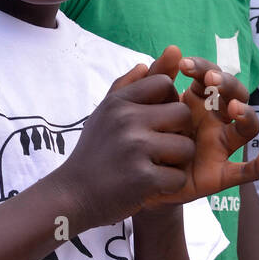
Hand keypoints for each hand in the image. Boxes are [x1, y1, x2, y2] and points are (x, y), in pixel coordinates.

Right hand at [52, 46, 196, 230]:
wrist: (72, 196)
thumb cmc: (94, 153)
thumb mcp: (104, 114)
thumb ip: (125, 86)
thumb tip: (146, 63)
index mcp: (118, 102)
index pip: (163, 83)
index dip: (168, 101)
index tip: (156, 120)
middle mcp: (126, 120)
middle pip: (182, 113)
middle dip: (179, 132)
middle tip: (161, 147)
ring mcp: (135, 148)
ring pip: (186, 147)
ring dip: (177, 161)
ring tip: (155, 167)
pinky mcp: (143, 178)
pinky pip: (178, 177)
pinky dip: (169, 185)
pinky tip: (151, 186)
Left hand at [147, 56, 258, 207]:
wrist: (137, 177)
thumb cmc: (145, 134)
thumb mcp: (146, 105)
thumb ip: (157, 78)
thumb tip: (173, 49)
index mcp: (198, 100)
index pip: (211, 76)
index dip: (203, 67)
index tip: (185, 65)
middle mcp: (215, 120)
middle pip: (236, 96)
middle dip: (228, 84)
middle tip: (212, 80)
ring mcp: (221, 145)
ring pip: (247, 128)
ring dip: (247, 115)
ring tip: (235, 109)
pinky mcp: (221, 174)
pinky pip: (246, 171)